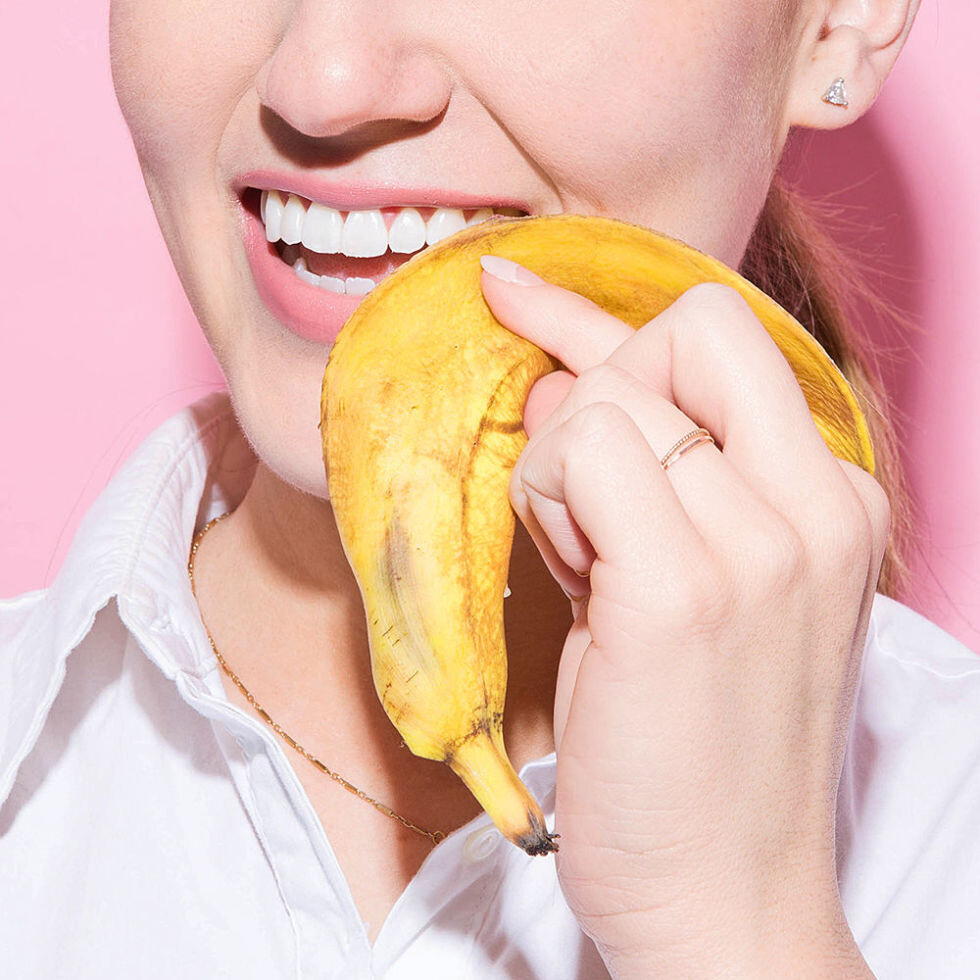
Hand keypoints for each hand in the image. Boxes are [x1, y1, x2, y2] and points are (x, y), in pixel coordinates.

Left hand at [480, 258, 887, 978]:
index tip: (519, 296)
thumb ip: (643, 467)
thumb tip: (563, 378)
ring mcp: (758, 544)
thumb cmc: (693, 736)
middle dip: (600, 391)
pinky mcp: (681, 592)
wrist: (723, 892)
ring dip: (559, 473)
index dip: (608, 315)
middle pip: (681, 332)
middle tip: (587, 503)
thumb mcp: (688, 578)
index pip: (720, 334)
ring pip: (608, 400)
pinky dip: (546, 506)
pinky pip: (578, 459)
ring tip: (584, 569)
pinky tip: (571, 581)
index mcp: (832, 497)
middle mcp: (814, 505)